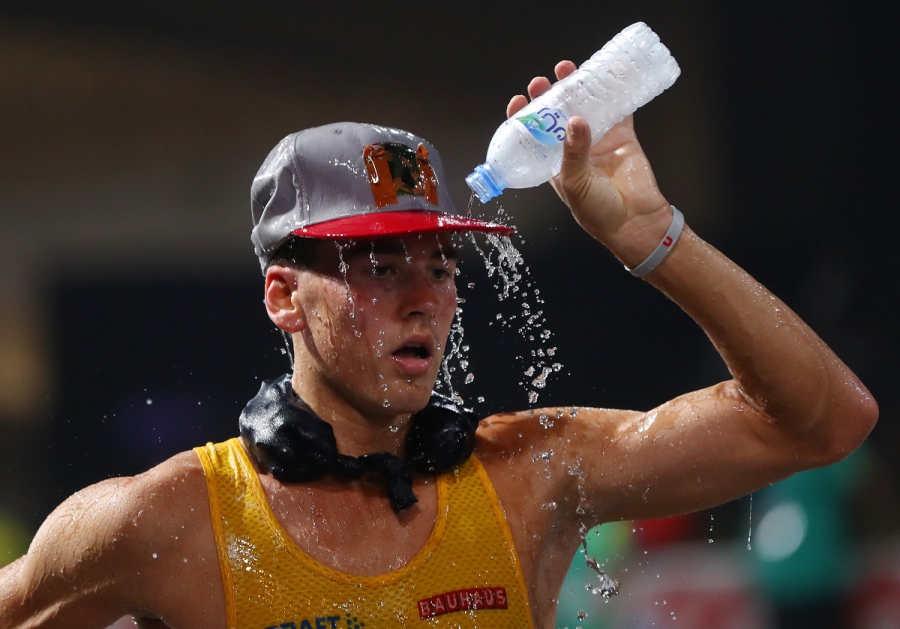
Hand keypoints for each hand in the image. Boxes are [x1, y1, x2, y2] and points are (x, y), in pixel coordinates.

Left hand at [507, 61, 672, 264]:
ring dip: (577, 87)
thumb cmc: (597, 211)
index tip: (519, 101)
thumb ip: (574, 152)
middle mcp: (572, 148)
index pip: (533, 135)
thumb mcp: (575, 183)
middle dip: (548, 96)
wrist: (634, 221)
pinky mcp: (622, 135)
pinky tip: (608, 73)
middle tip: (543, 81)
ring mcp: (597, 139)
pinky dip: (614, 91)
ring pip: (585, 106)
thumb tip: (575, 120)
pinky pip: (617, 108)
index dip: (525, 117)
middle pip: (557, 115)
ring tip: (568, 69)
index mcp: (553, 162)